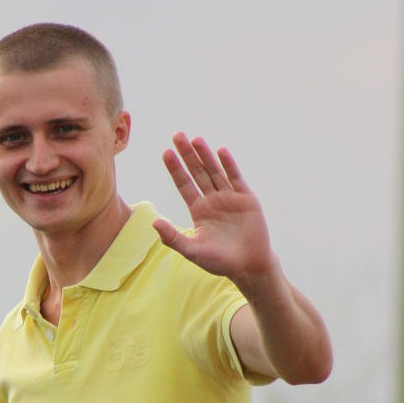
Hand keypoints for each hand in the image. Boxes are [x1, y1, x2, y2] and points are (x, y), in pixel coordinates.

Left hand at [152, 132, 276, 285]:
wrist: (249, 267)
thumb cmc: (219, 262)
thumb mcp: (192, 250)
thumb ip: (173, 237)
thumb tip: (154, 223)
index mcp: (198, 210)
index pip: (184, 184)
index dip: (175, 168)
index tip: (166, 153)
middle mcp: (212, 200)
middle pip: (197, 172)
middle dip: (187, 154)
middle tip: (177, 135)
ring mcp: (229, 198)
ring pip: (214, 172)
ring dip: (205, 155)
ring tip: (196, 139)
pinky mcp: (246, 199)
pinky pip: (235, 178)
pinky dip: (228, 165)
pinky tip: (220, 151)